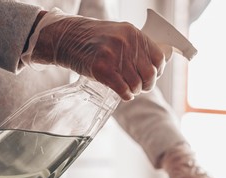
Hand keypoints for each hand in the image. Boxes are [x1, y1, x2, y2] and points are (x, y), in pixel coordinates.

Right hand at [26, 9, 165, 100]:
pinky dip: (126, 96)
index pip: (159, 58)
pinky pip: (123, 90)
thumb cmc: (94, 39)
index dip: (157, 72)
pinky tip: (123, 94)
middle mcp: (127, 43)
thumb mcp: (119, 34)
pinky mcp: (102, 69)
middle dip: (146, 85)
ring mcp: (114, 56)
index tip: (152, 77)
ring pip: (136, 84)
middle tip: (139, 87)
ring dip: (134, 91)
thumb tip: (154, 67)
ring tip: (128, 89)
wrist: (67, 37)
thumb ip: (136, 47)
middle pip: (149, 74)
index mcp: (134, 34)